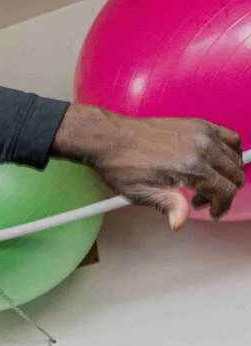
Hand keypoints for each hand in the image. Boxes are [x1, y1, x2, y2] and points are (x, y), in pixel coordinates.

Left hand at [58, 105, 243, 227]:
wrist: (110, 138)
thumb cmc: (122, 164)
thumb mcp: (142, 193)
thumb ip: (168, 206)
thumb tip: (180, 221)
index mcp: (192, 166)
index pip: (226, 190)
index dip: (222, 206)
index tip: (213, 212)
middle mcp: (202, 147)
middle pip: (235, 174)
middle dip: (223, 192)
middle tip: (201, 200)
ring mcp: (202, 133)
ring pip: (235, 157)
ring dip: (226, 174)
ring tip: (204, 183)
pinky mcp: (198, 124)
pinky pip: (229, 137)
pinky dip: (230, 151)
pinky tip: (215, 162)